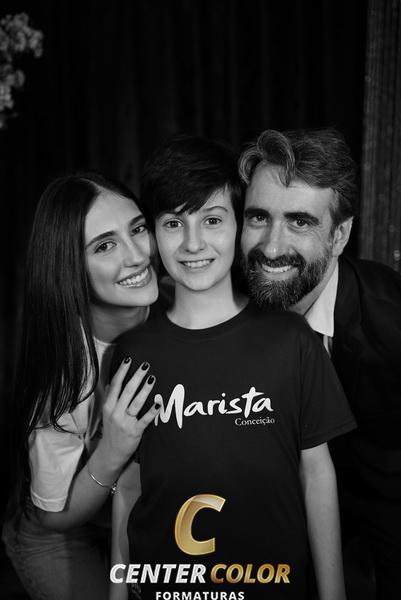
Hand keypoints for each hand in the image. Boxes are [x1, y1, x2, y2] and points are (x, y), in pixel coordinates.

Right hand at [96, 357, 158, 473]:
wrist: (110, 454)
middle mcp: (115, 412)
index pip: (115, 385)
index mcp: (108, 406)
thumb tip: (110, 383)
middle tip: (145, 365)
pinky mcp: (134, 432)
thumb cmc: (111, 431)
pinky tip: (159, 404)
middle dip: (136, 377)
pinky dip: (151, 412)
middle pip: (127, 391)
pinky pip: (144, 420)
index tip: (128, 360)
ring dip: (145, 390)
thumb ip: (109, 398)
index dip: (121, 372)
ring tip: (152, 378)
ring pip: (136, 403)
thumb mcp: (106, 413)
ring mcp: (124, 422)